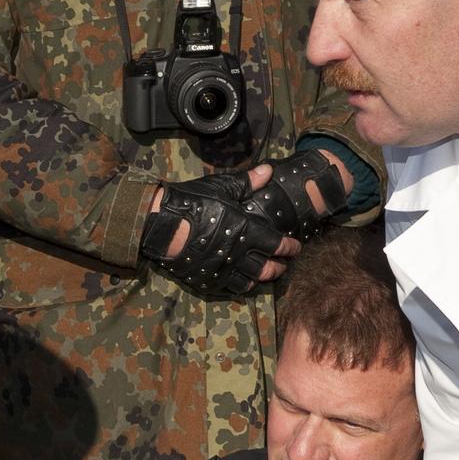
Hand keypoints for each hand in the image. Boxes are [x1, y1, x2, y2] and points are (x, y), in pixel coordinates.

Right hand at [148, 163, 299, 280]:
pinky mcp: (207, 280)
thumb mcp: (222, 187)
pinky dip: (240, 286)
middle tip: (284, 265)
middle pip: (267, 269)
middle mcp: (238, 255)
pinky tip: (243, 283)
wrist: (163, 225)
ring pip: (250, 282)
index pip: (276, 244)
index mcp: (246, 231)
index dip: (289, 247)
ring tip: (266, 276)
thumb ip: (248, 182)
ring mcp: (222, 270)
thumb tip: (268, 171)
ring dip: (261, 279)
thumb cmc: (193, 202)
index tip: (295, 247)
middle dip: (279, 267)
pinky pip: (229, 288)